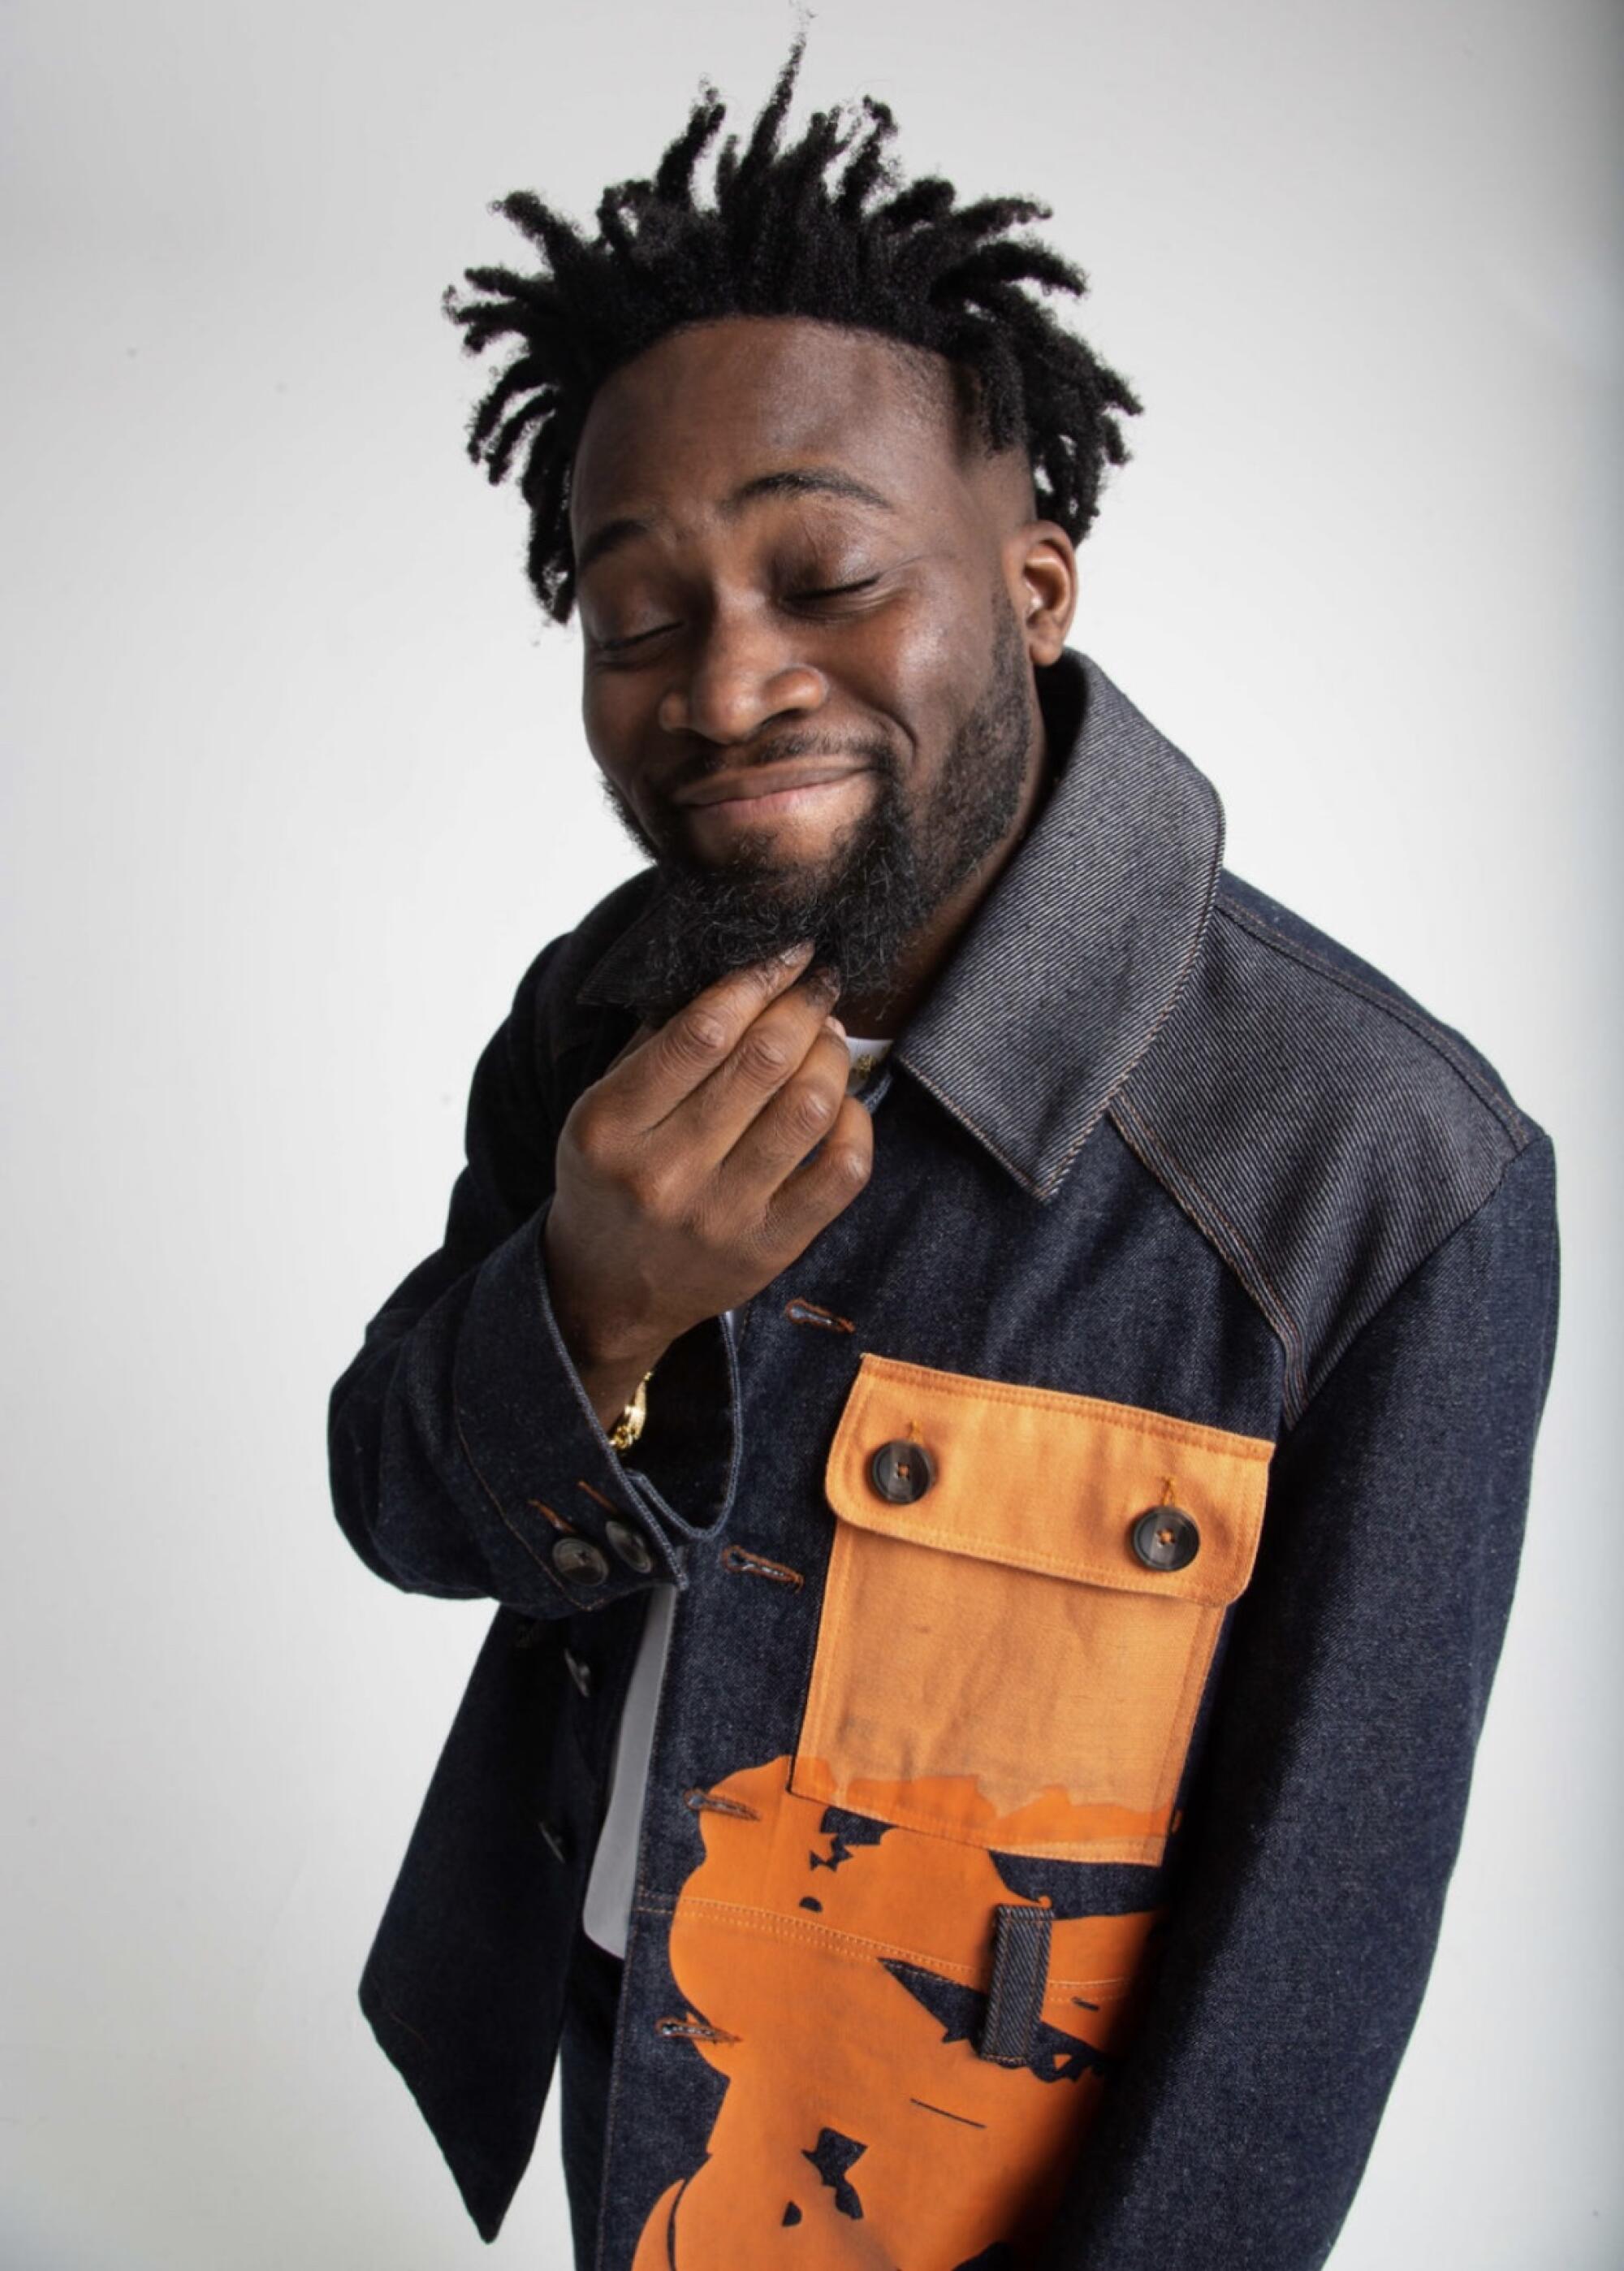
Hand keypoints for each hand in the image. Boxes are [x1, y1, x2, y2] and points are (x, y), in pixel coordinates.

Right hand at [544, 943, 873, 1427]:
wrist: (609, 1291)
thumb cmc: (611, 1179)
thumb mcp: (601, 1108)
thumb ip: (656, 1042)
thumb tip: (739, 971)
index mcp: (610, 1127)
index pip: (701, 1031)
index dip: (758, 979)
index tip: (789, 954)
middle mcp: (664, 1175)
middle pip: (763, 1061)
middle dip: (804, 1005)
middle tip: (818, 985)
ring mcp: (722, 1217)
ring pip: (808, 1108)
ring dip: (832, 1055)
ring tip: (828, 1036)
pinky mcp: (770, 1249)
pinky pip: (841, 1172)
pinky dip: (855, 1121)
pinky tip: (840, 1100)